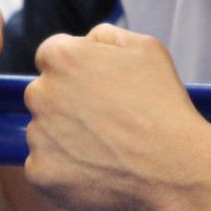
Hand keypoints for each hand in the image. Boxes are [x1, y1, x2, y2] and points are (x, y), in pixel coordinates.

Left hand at [23, 24, 210, 210]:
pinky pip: (46, 168)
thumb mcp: (145, 48)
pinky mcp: (40, 173)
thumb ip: (105, 36)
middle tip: (106, 123)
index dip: (76, 72)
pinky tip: (97, 173)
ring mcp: (37, 136)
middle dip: (67, 105)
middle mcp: (40, 93)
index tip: (98, 91)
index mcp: (61, 57)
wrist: (173, 166)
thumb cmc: (163, 105)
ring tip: (108, 150)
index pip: (51, 57)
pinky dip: (65, 173)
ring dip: (66, 140)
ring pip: (45, 133)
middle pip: (44, 96)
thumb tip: (85, 42)